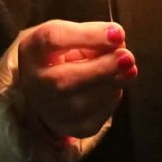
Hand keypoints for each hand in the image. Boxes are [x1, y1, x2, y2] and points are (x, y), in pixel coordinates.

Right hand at [15, 20, 136, 139]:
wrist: (47, 87)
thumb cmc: (63, 54)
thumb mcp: (72, 35)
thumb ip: (93, 35)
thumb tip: (119, 43)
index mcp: (32, 49)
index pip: (53, 38)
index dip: (88, 35)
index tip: (117, 33)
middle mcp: (34, 83)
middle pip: (63, 80)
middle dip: (101, 69)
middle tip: (128, 57)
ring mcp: (48, 109)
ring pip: (82, 103)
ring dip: (112, 84)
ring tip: (126, 69)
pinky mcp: (67, 128)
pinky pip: (94, 118)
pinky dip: (110, 100)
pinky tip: (114, 87)